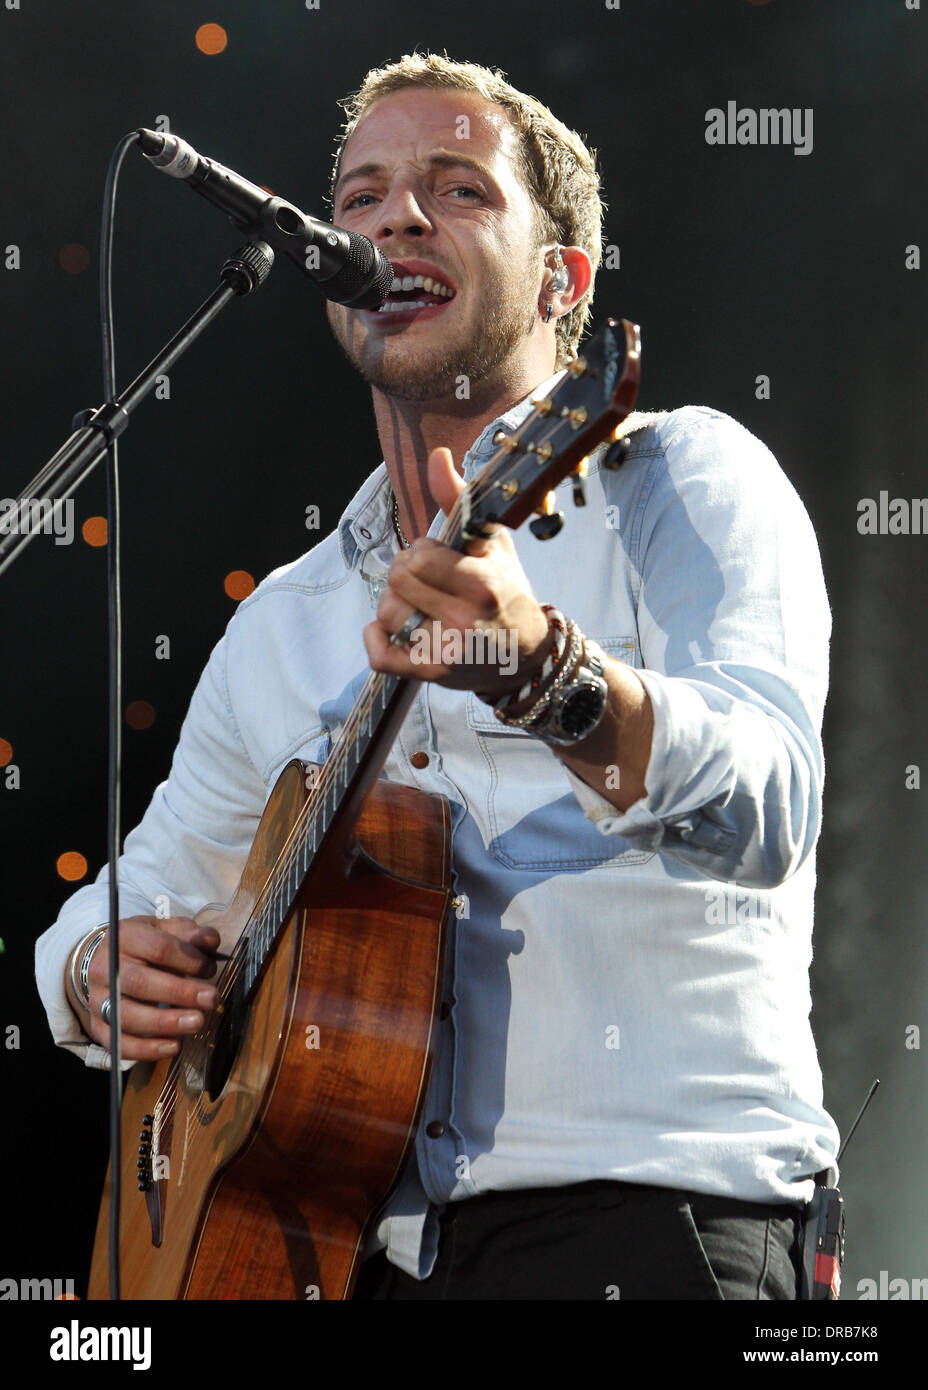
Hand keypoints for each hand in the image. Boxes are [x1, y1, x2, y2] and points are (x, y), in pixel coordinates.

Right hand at [76, 916, 220, 1061]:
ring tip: (197, 1023)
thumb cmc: (145, 946)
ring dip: (165, 1023)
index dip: (187, 959)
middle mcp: (106, 968)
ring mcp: (98, 999)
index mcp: (124, 937)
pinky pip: (118, 1043)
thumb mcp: (166, 930)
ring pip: (127, 1015)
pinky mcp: (98, 1026)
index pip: (156, 948)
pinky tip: (174, 1046)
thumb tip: (209, 941)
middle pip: (139, 982)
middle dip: (179, 992)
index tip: (210, 969)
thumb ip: (190, 934)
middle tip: (211, 999)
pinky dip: (147, 1049)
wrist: (108, 963)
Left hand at [364, 447, 551, 697]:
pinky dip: (375, 639)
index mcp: (482, 584)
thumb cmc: (506, 594)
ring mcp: (446, 652)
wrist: (525, 656)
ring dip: (395, 605)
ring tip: (418, 606)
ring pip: (387, 615)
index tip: (438, 559)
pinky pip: (380, 656)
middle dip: (406, 574)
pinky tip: (388, 630)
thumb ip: (459, 499)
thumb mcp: (492, 544)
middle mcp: (464, 620)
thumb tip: (436, 456)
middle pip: (398, 581)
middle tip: (425, 581)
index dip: (422, 552)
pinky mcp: (431, 675)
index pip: (419, 556)